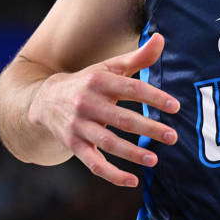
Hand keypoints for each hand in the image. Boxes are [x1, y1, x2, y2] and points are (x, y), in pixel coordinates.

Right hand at [27, 33, 179, 186]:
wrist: (44, 100)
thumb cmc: (89, 82)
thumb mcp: (109, 67)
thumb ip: (138, 57)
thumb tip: (161, 38)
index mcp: (99, 81)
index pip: (131, 88)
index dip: (153, 97)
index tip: (175, 106)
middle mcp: (87, 103)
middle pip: (122, 118)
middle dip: (148, 129)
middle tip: (173, 136)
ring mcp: (79, 126)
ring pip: (108, 143)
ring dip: (132, 154)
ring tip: (155, 160)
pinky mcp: (74, 145)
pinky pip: (93, 164)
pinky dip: (112, 175)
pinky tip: (132, 181)